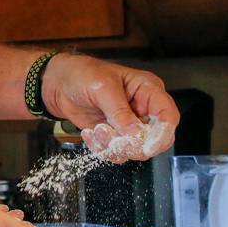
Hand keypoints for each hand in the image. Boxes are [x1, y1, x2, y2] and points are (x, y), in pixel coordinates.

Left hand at [42, 54, 179, 160]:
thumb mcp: (102, 87)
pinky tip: (90, 132)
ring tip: (96, 129)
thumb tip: (135, 132)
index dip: (162, 134)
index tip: (146, 147)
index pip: (168, 116)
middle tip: (111, 137)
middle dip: (132, 144)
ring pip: (134, 150)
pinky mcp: (115, 135)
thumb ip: (120, 111)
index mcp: (148, 90)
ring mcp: (129, 124)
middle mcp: (143, 109)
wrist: (59, 84)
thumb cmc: (82, 74)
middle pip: (155, 139)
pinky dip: (101, 148)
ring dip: (112, 145)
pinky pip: (117, 152)